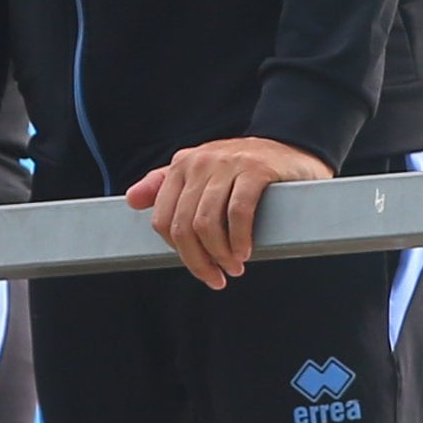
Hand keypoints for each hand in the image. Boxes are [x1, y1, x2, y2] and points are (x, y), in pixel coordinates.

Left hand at [128, 136, 329, 287]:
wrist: (291, 145)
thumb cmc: (243, 167)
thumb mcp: (200, 172)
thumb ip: (164, 184)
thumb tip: (131, 200)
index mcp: (181, 165)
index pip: (163, 220)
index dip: (179, 253)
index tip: (201, 268)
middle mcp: (200, 162)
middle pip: (184, 226)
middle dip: (199, 261)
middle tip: (217, 277)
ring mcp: (227, 164)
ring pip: (207, 223)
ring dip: (220, 254)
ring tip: (234, 267)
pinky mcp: (255, 169)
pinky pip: (238, 212)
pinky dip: (239, 239)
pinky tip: (244, 251)